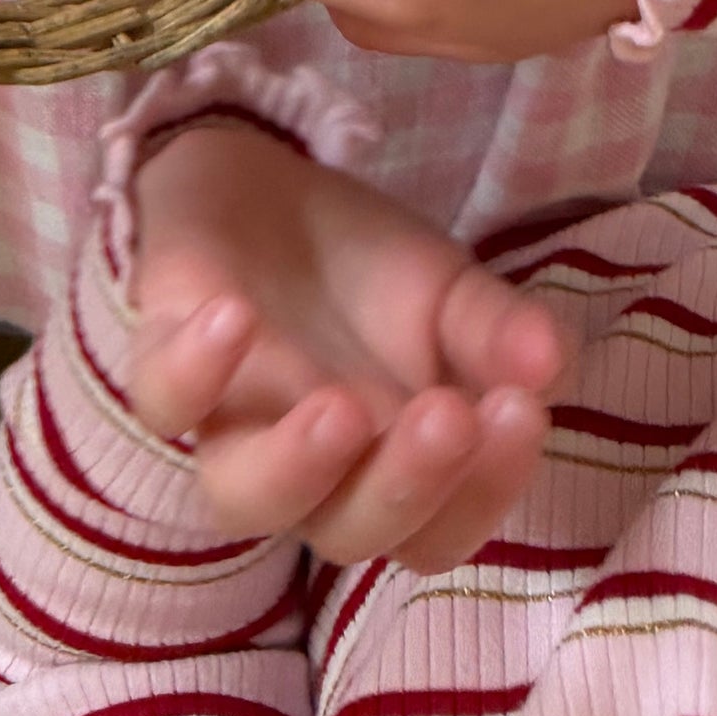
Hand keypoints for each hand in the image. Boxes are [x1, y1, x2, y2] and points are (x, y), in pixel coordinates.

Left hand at [127, 114, 564, 567]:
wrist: (259, 182)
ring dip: (297, 465)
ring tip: (342, 408)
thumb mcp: (449, 292)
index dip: (483, 492)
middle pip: (347, 533)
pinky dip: (195, 370)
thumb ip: (499, 333)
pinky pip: (161, 395)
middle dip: (406, 484)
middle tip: (451, 412)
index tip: (522, 411)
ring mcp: (229, 418)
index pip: (437, 531)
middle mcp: (306, 469)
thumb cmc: (363, 269)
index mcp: (387, 469)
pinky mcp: (163, 354)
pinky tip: (235, 316)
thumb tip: (554, 365)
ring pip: (242, 499)